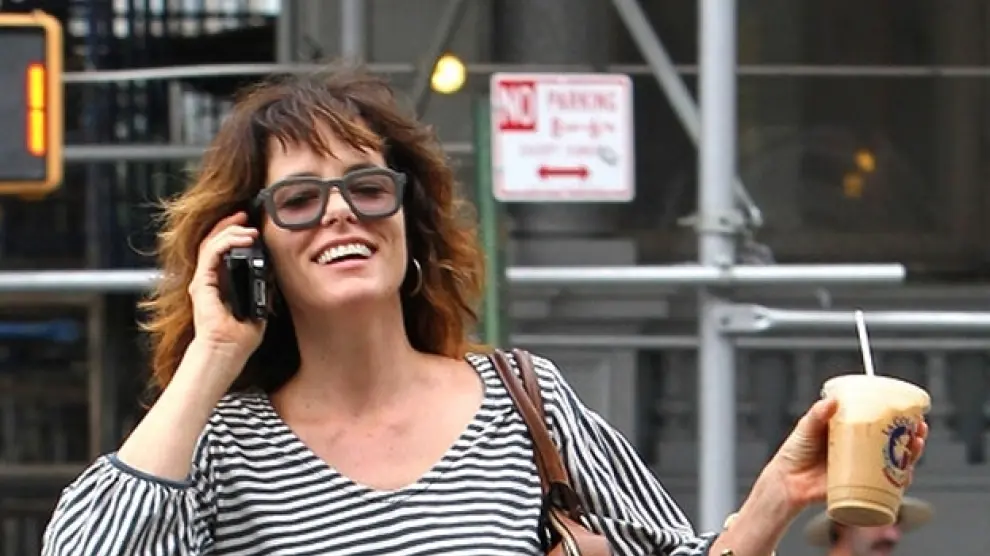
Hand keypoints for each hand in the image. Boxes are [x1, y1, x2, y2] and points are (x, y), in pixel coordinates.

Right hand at [186, 212, 266, 365]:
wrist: (226, 352)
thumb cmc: (238, 338)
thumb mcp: (258, 309)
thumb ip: (261, 293)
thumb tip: (270, 279)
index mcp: (221, 284)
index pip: (223, 251)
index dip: (234, 234)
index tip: (250, 226)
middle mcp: (210, 280)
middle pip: (214, 242)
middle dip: (229, 225)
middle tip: (245, 215)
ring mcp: (203, 281)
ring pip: (211, 243)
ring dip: (228, 230)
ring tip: (246, 225)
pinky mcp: (201, 284)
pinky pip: (210, 254)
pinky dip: (225, 241)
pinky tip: (242, 238)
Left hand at [764, 398, 928, 511]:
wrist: (787, 481)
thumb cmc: (795, 452)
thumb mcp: (807, 427)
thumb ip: (818, 414)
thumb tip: (832, 402)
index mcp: (851, 432)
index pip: (881, 422)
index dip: (900, 417)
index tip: (911, 411)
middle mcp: (861, 450)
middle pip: (895, 442)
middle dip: (913, 436)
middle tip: (919, 430)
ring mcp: (863, 468)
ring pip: (896, 463)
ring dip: (912, 456)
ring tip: (915, 447)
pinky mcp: (861, 486)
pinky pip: (886, 486)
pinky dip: (900, 481)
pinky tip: (906, 475)